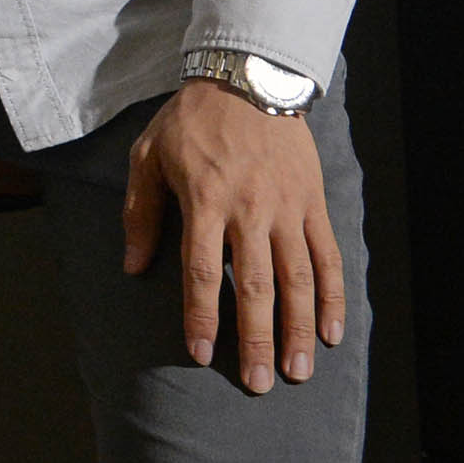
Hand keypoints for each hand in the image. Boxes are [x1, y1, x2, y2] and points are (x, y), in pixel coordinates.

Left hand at [122, 79, 344, 391]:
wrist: (247, 80)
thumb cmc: (190, 120)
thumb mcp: (148, 155)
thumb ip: (140, 213)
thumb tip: (131, 268)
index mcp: (204, 200)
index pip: (200, 270)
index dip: (200, 315)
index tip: (200, 353)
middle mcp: (249, 210)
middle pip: (254, 285)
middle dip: (255, 338)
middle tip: (259, 382)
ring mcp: (286, 209)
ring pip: (297, 279)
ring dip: (299, 328)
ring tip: (298, 369)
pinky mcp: (313, 204)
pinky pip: (327, 258)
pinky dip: (332, 296)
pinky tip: (331, 330)